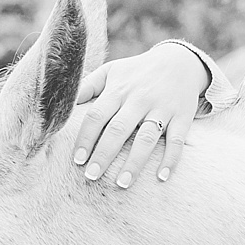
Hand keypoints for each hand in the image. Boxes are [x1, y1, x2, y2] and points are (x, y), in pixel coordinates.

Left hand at [71, 42, 210, 187]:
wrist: (180, 61)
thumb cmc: (136, 72)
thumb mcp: (111, 72)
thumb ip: (87, 87)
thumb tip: (61, 104)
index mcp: (118, 90)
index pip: (97, 115)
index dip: (86, 138)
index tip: (77, 160)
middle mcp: (139, 99)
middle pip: (119, 129)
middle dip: (104, 154)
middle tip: (92, 176)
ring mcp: (162, 108)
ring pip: (147, 137)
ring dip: (134, 162)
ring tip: (121, 184)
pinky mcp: (182, 116)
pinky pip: (177, 140)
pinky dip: (171, 159)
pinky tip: (161, 177)